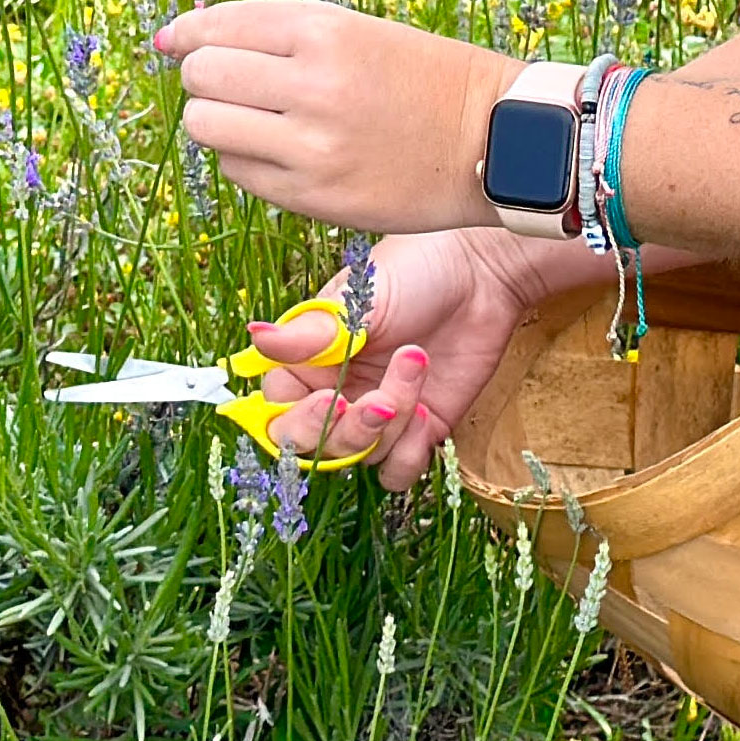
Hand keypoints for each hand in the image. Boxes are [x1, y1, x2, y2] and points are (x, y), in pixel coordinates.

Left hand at [154, 0, 515, 232]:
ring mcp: (311, 146)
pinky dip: (245, 157)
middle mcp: (312, 85)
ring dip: (216, 120)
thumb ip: (272, 32)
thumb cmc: (420, 77)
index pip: (215, 25)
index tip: (176, 40)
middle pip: (201, 75)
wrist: (492, 139)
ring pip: (206, 126)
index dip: (187, 33)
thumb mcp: (355, 29)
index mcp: (324, 30)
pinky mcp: (313, 196)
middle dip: (203, 76)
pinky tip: (282, 150)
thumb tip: (174, 38)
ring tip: (254, 119)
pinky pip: (237, 170)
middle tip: (230, 82)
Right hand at [253, 226, 549, 490]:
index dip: (299, 420)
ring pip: (361, 457)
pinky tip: (428, 413)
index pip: (279, 413)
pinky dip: (409, 453)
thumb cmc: (416, 269)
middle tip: (380, 402)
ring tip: (416, 362)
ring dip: (392, 424)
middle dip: (348, 432)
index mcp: (311, 359)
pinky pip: (397, 471)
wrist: (483, 272)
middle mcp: (338, 391)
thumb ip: (310, 333)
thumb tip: (256, 335)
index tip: (331, 400)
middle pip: (316, 447)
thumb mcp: (360, 299)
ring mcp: (378, 413)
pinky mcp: (419, 429)